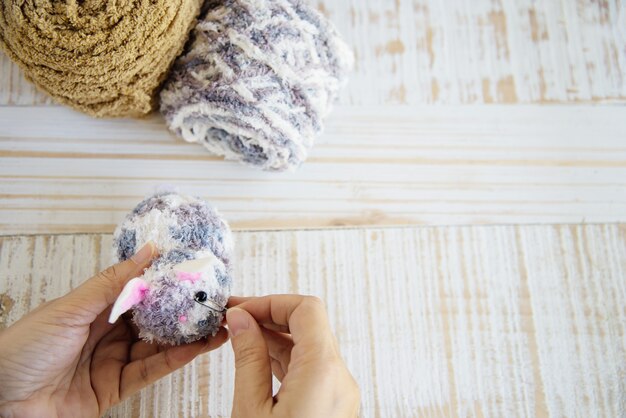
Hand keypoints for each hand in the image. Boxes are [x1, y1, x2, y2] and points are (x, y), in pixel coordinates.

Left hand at [0, 243, 228, 417]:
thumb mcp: (70, 308)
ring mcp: (111, 362)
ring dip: (188, 336)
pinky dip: (175, 359)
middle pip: (153, 320)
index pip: (138, 292)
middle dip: (183, 310)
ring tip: (217, 322)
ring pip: (158, 346)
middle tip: (214, 299)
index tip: (192, 272)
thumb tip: (148, 252)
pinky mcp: (114, 389)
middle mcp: (106, 334)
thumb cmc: (22, 349)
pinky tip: (196, 347)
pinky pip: (150, 371)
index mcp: (94, 309)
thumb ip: (113, 283)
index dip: (165, 283)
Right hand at [227, 295, 359, 417]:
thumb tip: (241, 320)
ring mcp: (340, 393)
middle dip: (269, 316)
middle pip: (309, 324)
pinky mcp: (333, 405)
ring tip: (241, 338)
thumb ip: (248, 359)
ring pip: (309, 347)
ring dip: (275, 337)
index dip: (270, 303)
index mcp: (323, 372)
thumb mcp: (251, 409)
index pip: (305, 309)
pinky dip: (285, 359)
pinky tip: (258, 359)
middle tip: (235, 318)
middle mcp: (340, 379)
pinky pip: (311, 369)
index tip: (240, 310)